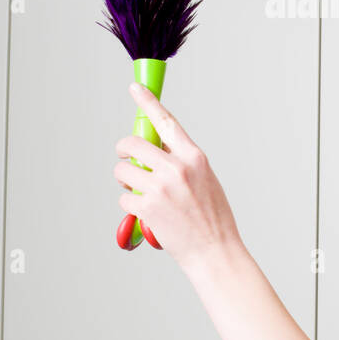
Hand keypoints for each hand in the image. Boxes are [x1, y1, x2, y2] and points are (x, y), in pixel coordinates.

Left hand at [114, 82, 243, 272]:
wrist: (215, 251)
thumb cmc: (212, 218)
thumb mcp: (205, 179)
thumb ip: (181, 162)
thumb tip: (154, 149)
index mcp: (194, 157)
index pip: (166, 122)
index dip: (148, 102)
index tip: (135, 88)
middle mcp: (176, 167)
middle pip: (133, 144)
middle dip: (124, 151)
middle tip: (127, 161)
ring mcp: (160, 187)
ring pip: (123, 171)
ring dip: (125, 181)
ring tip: (141, 194)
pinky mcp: (147, 207)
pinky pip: (123, 197)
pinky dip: (129, 205)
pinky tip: (146, 214)